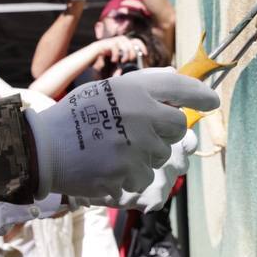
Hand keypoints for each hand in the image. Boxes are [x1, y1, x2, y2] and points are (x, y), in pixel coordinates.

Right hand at [23, 67, 217, 198]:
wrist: (44, 147)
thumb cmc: (76, 115)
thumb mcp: (107, 88)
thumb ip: (144, 84)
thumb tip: (175, 79)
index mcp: (134, 90)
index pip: (180, 88)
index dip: (200, 95)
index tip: (212, 101)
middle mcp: (140, 115)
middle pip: (176, 127)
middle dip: (163, 130)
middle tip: (135, 130)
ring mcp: (135, 147)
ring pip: (161, 156)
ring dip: (146, 155)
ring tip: (115, 149)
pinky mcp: (127, 173)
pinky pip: (144, 177)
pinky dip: (131, 175)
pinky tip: (109, 165)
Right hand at [83, 36, 146, 71]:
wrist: (89, 55)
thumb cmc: (102, 60)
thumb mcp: (114, 63)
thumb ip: (119, 67)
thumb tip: (125, 74)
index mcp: (122, 44)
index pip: (136, 41)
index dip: (141, 46)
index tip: (145, 54)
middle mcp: (119, 41)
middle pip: (132, 42)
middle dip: (132, 52)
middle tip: (130, 60)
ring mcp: (113, 41)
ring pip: (125, 44)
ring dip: (126, 53)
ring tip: (123, 61)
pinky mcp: (107, 43)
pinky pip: (115, 47)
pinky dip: (116, 54)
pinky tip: (114, 60)